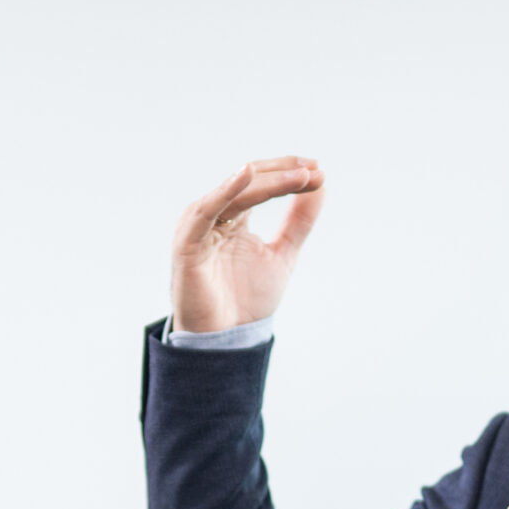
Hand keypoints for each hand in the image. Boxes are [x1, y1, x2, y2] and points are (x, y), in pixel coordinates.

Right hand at [169, 156, 326, 333]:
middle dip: (284, 174)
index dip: (288, 173)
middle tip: (314, 170)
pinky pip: (205, 211)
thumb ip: (298, 221)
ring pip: (235, 193)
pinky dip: (226, 191)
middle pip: (250, 182)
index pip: (261, 183)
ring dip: (268, 181)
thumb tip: (321, 187)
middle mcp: (215, 215)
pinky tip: (246, 174)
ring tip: (299, 175)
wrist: (226, 339)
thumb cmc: (247, 299)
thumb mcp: (283, 253)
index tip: (320, 170)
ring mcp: (199, 227)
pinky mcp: (187, 242)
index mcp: (234, 216)